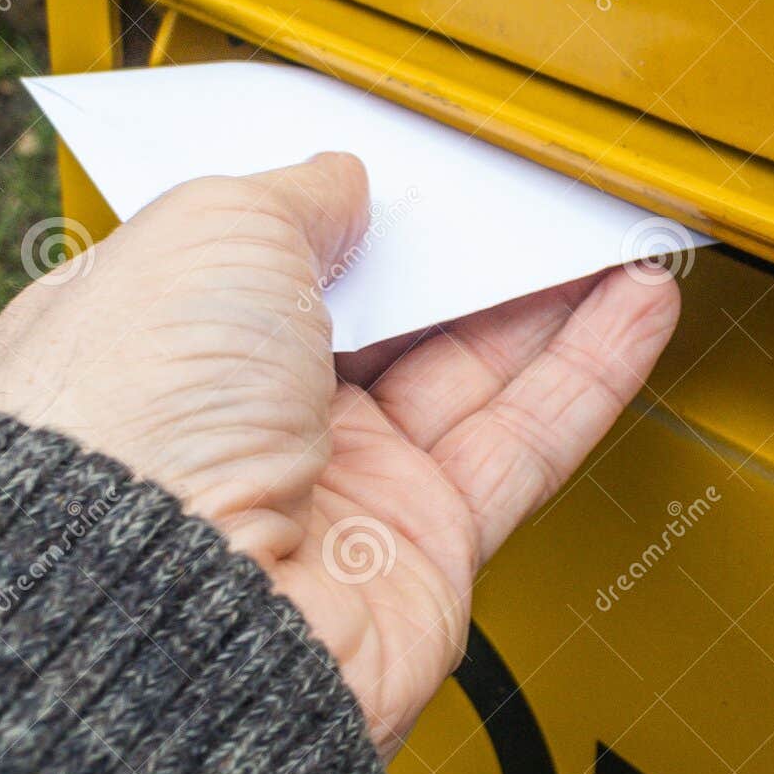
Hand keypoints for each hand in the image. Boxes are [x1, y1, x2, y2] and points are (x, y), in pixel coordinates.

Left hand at [0, 154, 679, 756]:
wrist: (172, 606)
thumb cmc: (139, 419)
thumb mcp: (210, 236)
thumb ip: (291, 198)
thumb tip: (337, 181)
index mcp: (166, 342)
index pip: (271, 261)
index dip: (347, 211)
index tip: (414, 167)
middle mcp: (246, 421)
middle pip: (386, 317)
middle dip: (463, 253)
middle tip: (533, 193)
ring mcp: (340, 490)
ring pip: (472, 374)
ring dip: (549, 300)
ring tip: (609, 230)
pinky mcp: (423, 549)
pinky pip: (520, 446)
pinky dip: (588, 374)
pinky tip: (634, 306)